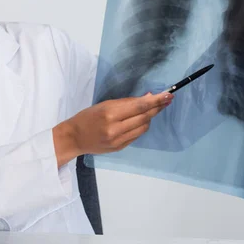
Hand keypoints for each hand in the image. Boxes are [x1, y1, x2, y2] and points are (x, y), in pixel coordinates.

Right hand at [53, 91, 172, 166]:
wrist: (75, 137)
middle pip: (144, 117)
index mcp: (110, 114)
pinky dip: (141, 126)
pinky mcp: (120, 148)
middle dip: (157, 108)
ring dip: (150, 117)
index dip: (156, 101)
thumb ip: (126, 102)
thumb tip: (148, 97)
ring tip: (153, 109)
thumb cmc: (87, 117)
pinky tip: (141, 120)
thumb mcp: (105, 104)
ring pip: (143, 127)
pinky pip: (137, 135)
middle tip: (168, 99)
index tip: (168, 95)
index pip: (139, 106)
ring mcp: (119, 141)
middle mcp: (116, 129)